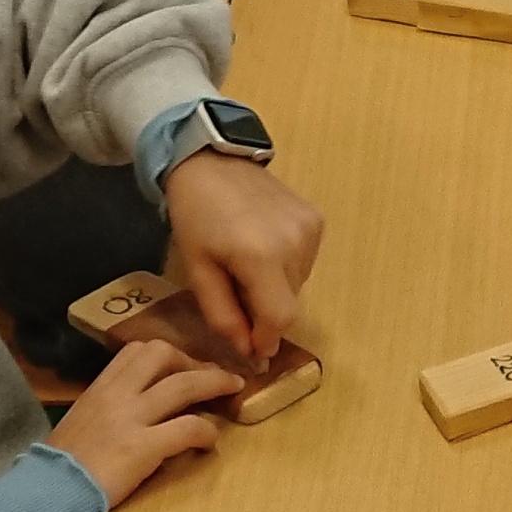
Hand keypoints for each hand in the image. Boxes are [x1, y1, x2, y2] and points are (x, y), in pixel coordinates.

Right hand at [47, 337, 244, 503]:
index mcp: (100, 387)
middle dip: (194, 361)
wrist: (46, 493)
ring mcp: (130, 418)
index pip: (137, 351)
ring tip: (232, 390)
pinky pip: (187, 428)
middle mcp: (116, 394)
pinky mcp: (142, 447)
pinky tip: (209, 442)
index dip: (168, 355)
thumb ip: (108, 407)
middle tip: (212, 376)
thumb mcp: (82, 420)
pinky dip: (206, 432)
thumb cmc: (62, 464)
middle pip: (163, 354)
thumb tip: (137, 407)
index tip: (184, 368)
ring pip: (183, 385)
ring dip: (214, 384)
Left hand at [159, 152, 326, 369]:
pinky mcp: (316, 220)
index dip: (267, 340)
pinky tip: (263, 249)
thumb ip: (223, 314)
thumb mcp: (198, 270)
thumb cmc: (195, 216)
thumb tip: (249, 350)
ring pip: (297, 285)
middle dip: (264, 313)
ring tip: (246, 267)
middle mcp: (295, 243)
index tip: (252, 350)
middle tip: (236, 297)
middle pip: (288, 304)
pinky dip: (285, 268)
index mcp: (261, 256)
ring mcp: (310, 230)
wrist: (212, 161)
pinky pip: (304, 263)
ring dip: (274, 290)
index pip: (279, 318)